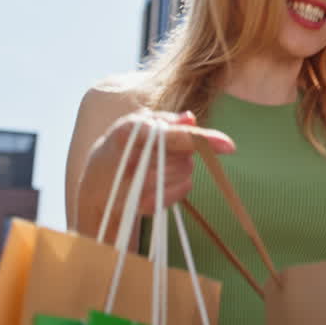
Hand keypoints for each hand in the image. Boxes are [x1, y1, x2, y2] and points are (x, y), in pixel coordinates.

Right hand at [84, 109, 235, 216]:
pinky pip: (184, 190)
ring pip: (186, 172)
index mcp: (130, 131)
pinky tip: (158, 182)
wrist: (95, 186)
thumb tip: (191, 118)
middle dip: (183, 151)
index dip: (203, 139)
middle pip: (185, 156)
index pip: (173, 136)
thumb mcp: (139, 125)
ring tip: (156, 166)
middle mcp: (133, 159)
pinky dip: (179, 184)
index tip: (230, 146)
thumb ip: (166, 120)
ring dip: (180, 167)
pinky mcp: (145, 206)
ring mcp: (138, 186)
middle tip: (162, 151)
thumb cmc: (124, 147)